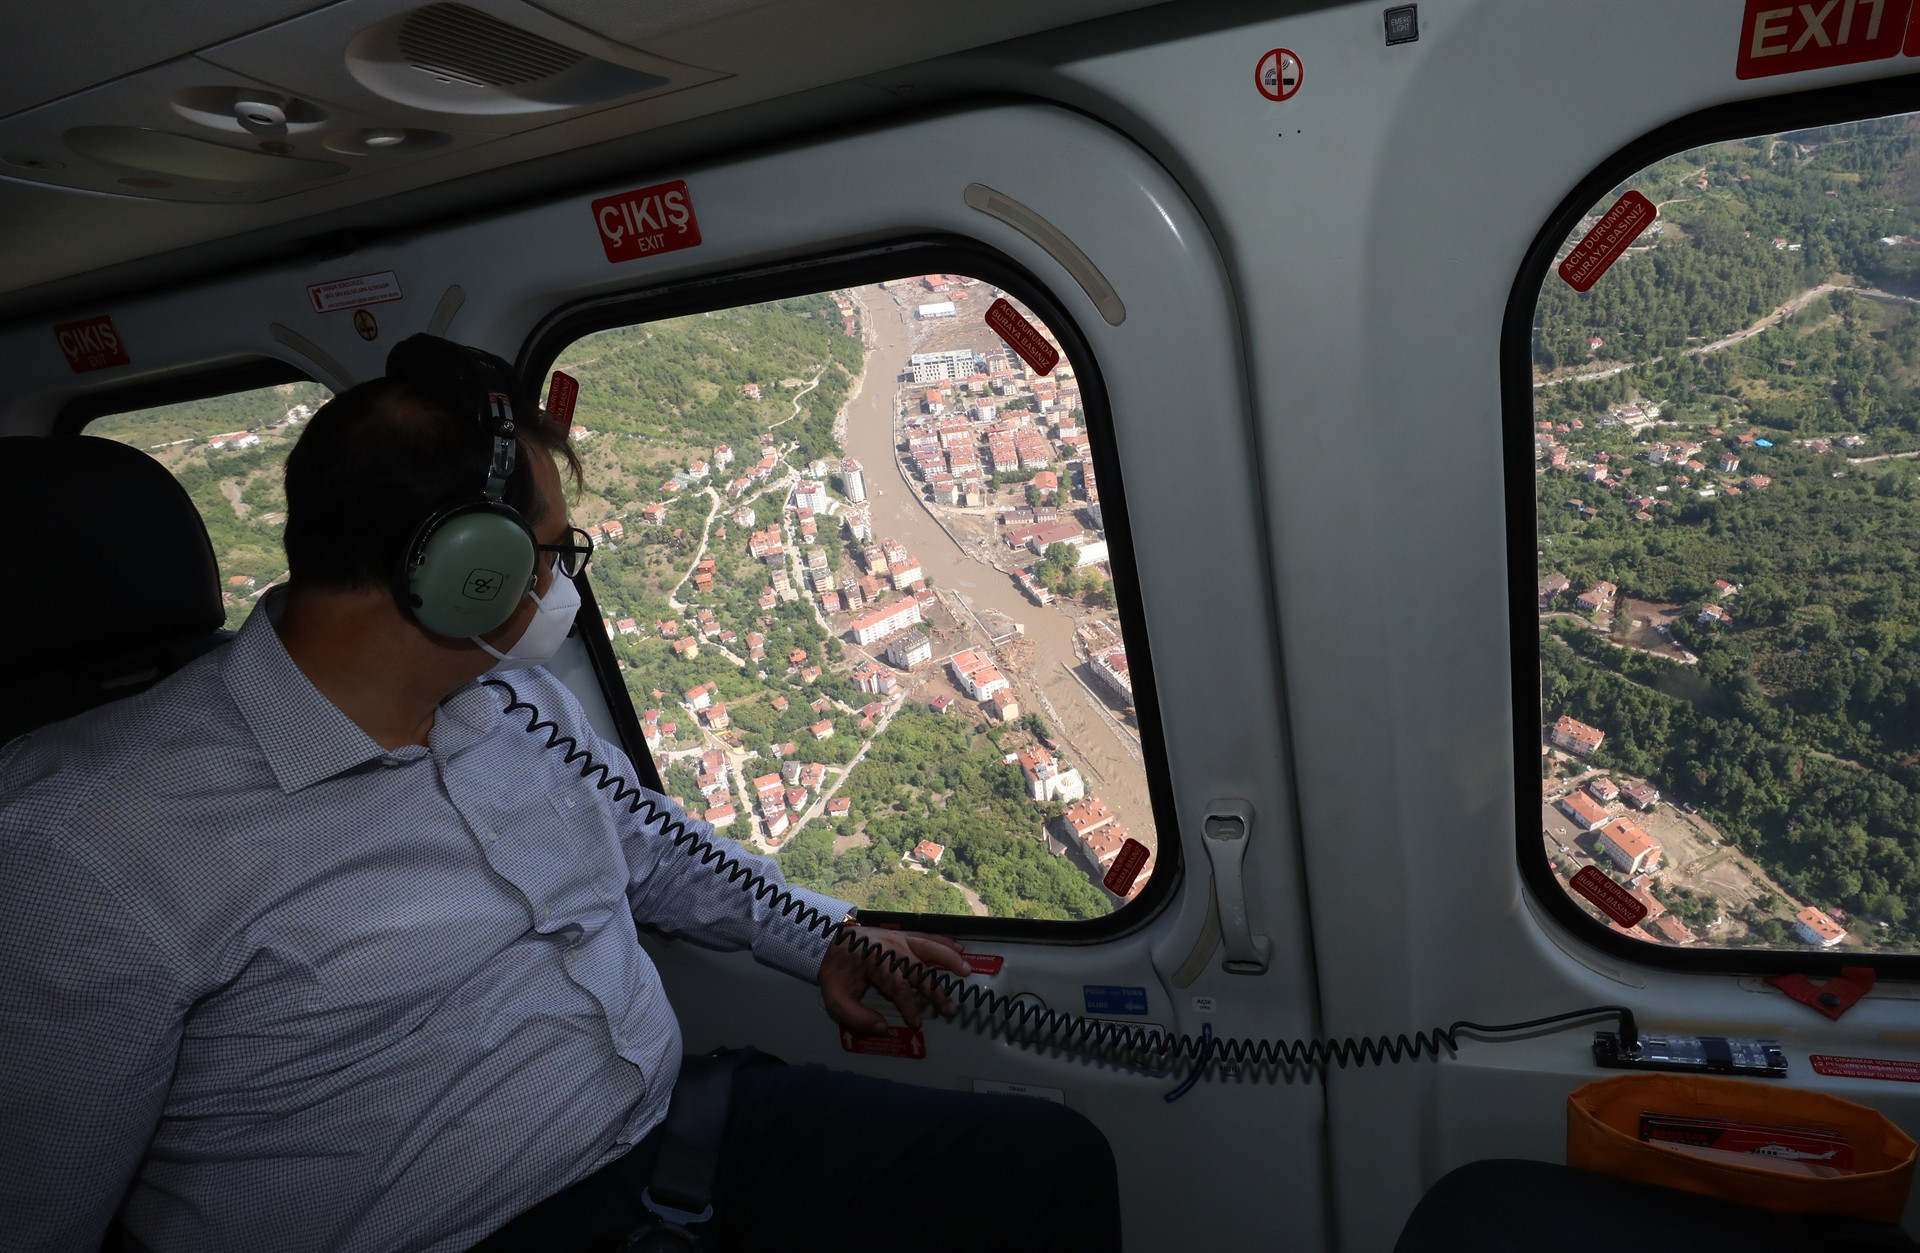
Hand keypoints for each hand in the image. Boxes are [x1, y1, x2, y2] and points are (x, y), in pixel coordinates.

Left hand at [819, 925, 969, 1035]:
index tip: (917, 1021)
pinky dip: (944, 942)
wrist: (827, 939)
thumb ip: (857, 1016)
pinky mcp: (902, 934)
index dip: (909, 1006)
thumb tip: (882, 1028)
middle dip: (935, 991)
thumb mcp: (836, 998)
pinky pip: (927, 937)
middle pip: (919, 970)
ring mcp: (899, 938)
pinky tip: (959, 949)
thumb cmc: (835, 970)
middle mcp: (892, 948)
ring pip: (929, 948)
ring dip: (949, 960)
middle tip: (950, 1009)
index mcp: (875, 962)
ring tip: (966, 971)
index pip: (898, 987)